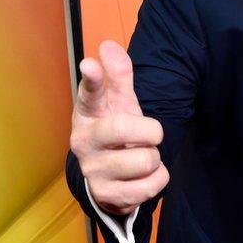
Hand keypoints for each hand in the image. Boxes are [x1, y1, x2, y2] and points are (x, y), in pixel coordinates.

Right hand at [70, 40, 169, 215]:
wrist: (108, 178)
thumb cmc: (115, 132)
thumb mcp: (119, 103)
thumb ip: (119, 75)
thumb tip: (108, 45)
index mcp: (87, 112)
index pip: (89, 92)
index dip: (92, 79)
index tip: (90, 65)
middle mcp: (84, 141)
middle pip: (123, 127)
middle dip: (150, 130)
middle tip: (150, 134)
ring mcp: (93, 170)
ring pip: (145, 160)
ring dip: (154, 158)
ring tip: (142, 157)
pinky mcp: (107, 196)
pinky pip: (150, 186)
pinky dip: (157, 180)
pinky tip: (144, 178)